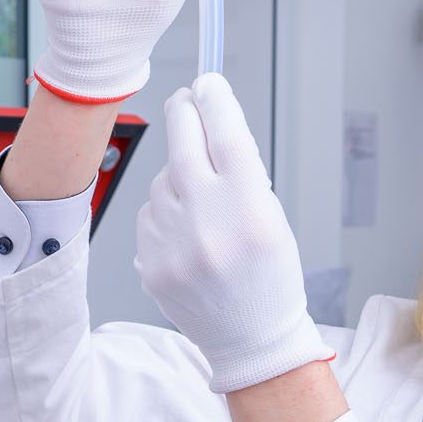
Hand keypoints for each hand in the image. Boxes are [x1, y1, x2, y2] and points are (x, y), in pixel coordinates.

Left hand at [135, 72, 330, 393]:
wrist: (248, 339)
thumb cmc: (268, 276)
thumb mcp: (272, 217)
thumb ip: (242, 171)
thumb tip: (209, 120)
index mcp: (250, 208)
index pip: (226, 133)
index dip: (216, 101)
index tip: (209, 83)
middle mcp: (208, 221)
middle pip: (184, 141)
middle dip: (185, 113)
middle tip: (188, 102)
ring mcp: (174, 242)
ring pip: (164, 178)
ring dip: (179, 178)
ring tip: (205, 212)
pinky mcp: (150, 260)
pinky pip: (150, 213)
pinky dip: (165, 214)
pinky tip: (187, 237)